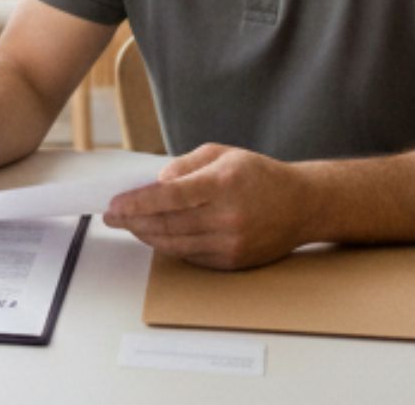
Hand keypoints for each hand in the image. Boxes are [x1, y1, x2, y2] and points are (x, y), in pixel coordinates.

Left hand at [103, 143, 313, 269]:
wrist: (302, 205)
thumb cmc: (259, 175)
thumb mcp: (222, 154)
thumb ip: (185, 165)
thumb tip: (155, 184)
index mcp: (223, 183)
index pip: (169, 197)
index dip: (136, 203)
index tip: (114, 204)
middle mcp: (228, 216)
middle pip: (167, 223)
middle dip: (133, 220)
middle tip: (112, 216)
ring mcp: (231, 242)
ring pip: (174, 244)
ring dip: (146, 235)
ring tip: (129, 225)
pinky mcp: (232, 261)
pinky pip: (190, 256)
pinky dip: (169, 246)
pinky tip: (156, 235)